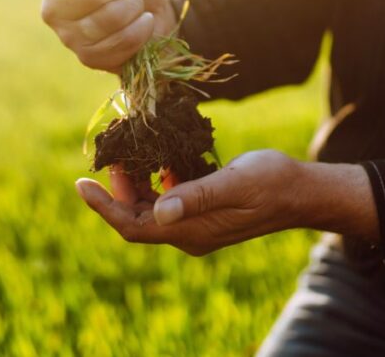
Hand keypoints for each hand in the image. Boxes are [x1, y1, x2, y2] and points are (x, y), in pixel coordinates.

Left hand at [75, 150, 377, 254]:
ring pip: (151, 208)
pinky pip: (168, 200)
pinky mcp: (204, 212)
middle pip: (136, 217)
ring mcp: (196, 225)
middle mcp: (188, 233)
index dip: (104, 206)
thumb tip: (158, 210)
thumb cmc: (273, 182)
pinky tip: (157, 156)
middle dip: (116, 188)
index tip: (80, 183)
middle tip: (109, 152)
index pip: (133, 225)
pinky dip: (156, 179)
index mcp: (191, 230)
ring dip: (135, 182)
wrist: (304, 193)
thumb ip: (196, 194)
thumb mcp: (234, 182)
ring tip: (126, 150)